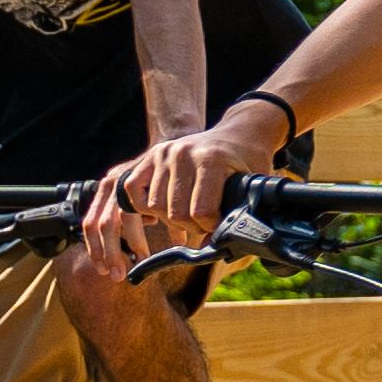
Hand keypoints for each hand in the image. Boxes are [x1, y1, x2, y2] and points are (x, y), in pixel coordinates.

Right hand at [94, 96, 279, 259]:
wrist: (239, 134)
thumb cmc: (246, 163)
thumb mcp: (248, 188)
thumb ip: (232, 217)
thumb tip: (208, 247)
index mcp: (211, 159)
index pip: (201, 211)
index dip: (210, 227)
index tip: (218, 225)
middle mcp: (183, 153)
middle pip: (175, 213)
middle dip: (191, 227)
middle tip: (204, 224)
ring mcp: (163, 153)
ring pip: (154, 206)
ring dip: (170, 219)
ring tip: (188, 217)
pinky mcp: (150, 155)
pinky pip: (133, 189)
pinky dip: (145, 206)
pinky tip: (163, 209)